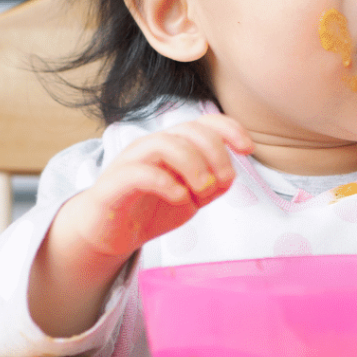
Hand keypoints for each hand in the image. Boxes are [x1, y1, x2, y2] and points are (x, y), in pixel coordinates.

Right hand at [29, 115, 252, 334]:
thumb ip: (211, 185)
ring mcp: (133, 161)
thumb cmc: (150, 208)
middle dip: (215, 154)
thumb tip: (228, 176)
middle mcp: (153, 145)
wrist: (108, 233)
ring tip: (201, 192)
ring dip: (193, 165)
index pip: (205, 122)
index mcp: (174, 145)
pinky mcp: (115, 183)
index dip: (230, 128)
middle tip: (220, 184)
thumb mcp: (191, 197)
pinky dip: (166, 182)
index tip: (247, 149)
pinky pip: (141, 172)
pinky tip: (179, 198)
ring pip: (166, 144)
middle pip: (191, 130)